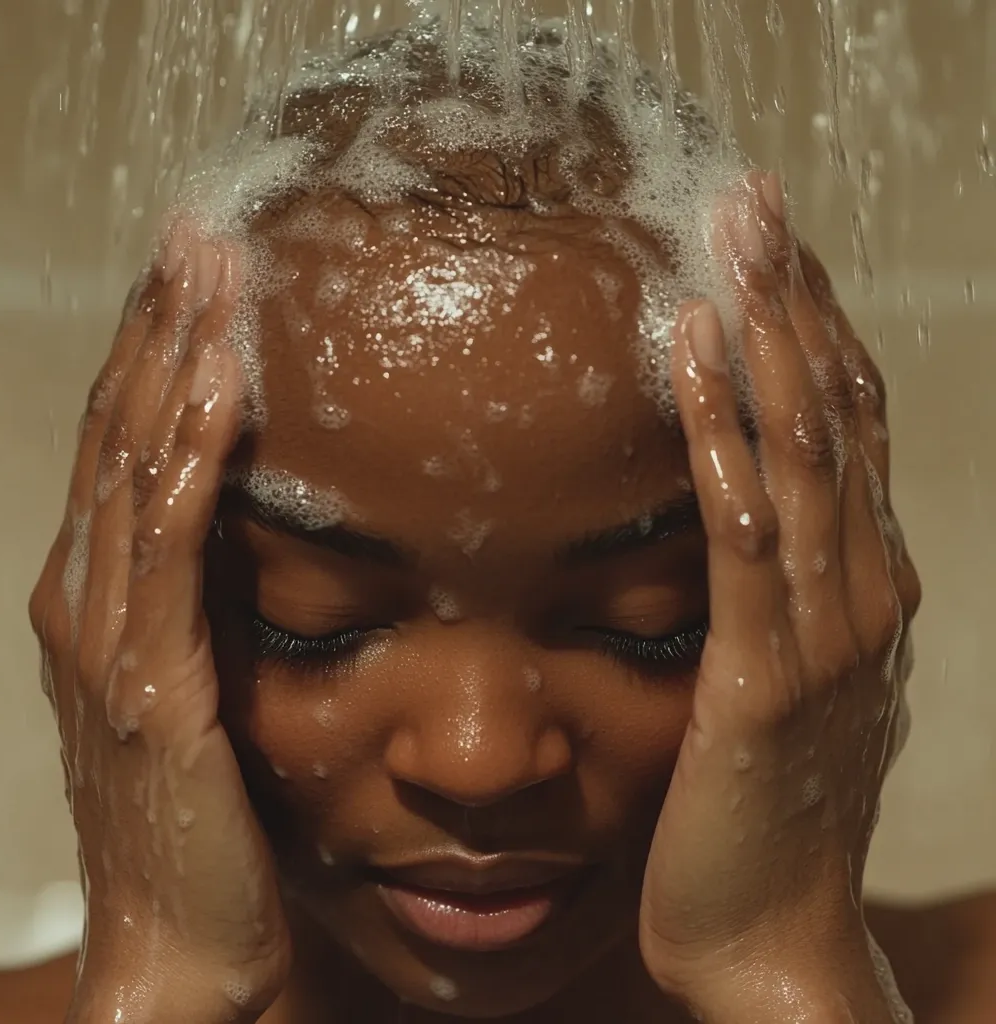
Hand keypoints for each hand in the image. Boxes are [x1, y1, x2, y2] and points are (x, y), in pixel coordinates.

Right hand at [30, 230, 290, 1022]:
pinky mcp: (154, 685)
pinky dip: (189, 457)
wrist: (183, 941)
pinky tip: (223, 385)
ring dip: (171, 363)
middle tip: (196, 233)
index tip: (194, 274)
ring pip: (134, 469)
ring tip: (208, 272)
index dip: (152, 354)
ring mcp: (109, 640)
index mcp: (101, 599)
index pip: (124, 446)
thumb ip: (206, 609)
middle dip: (156, 328)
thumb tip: (253, 536)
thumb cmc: (203, 818)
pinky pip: (168, 546)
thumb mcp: (199, 688)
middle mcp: (87, 602)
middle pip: (119, 433)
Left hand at [638, 173, 920, 1019]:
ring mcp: (824, 631)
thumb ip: (784, 597)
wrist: (768, 934)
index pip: (849, 426)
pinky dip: (722, 436)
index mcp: (864, 586)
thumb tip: (753, 520)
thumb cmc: (768, 807)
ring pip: (803, 451)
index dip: (816, 326)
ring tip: (729, 239)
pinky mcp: (762, 675)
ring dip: (767, 337)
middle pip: (836, 412)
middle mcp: (864, 590)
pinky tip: (693, 358)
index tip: (774, 243)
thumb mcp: (787, 678)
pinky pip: (745, 532)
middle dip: (796, 298)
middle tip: (753, 197)